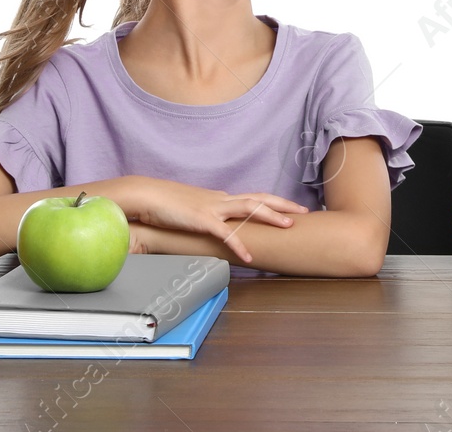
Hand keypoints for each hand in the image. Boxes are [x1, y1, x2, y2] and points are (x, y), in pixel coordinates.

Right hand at [118, 176, 308, 264]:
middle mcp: (221, 199)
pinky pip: (225, 234)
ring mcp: (213, 208)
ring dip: (272, 216)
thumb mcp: (192, 209)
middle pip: (259, 198)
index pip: (254, 197)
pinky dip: (239, 245)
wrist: (147, 195)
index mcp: (220, 198)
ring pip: (250, 208)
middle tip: (304, 211)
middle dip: (283, 204)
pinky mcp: (202, 220)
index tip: (291, 207)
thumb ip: (207, 215)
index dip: (274, 202)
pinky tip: (250, 257)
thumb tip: (217, 224)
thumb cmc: (166, 204)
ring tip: (290, 226)